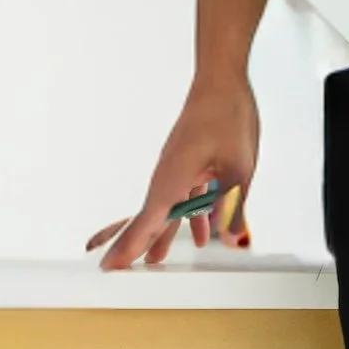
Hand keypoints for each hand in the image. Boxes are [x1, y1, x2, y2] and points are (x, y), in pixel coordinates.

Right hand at [87, 81, 259, 270]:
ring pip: (166, 207)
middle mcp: (169, 174)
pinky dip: (189, 214)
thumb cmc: (225, 115)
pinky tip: (201, 231)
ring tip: (156, 259)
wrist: (222, 81)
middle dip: (133, 243)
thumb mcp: (238, 167)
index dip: (128, 247)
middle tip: (115, 268)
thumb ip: (233, 206)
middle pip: (147, 217)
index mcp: (173, 178)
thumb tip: (231, 237)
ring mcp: (177, 167)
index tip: (109, 266)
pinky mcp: (188, 161)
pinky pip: (183, 194)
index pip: (146, 221)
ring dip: (162, 233)